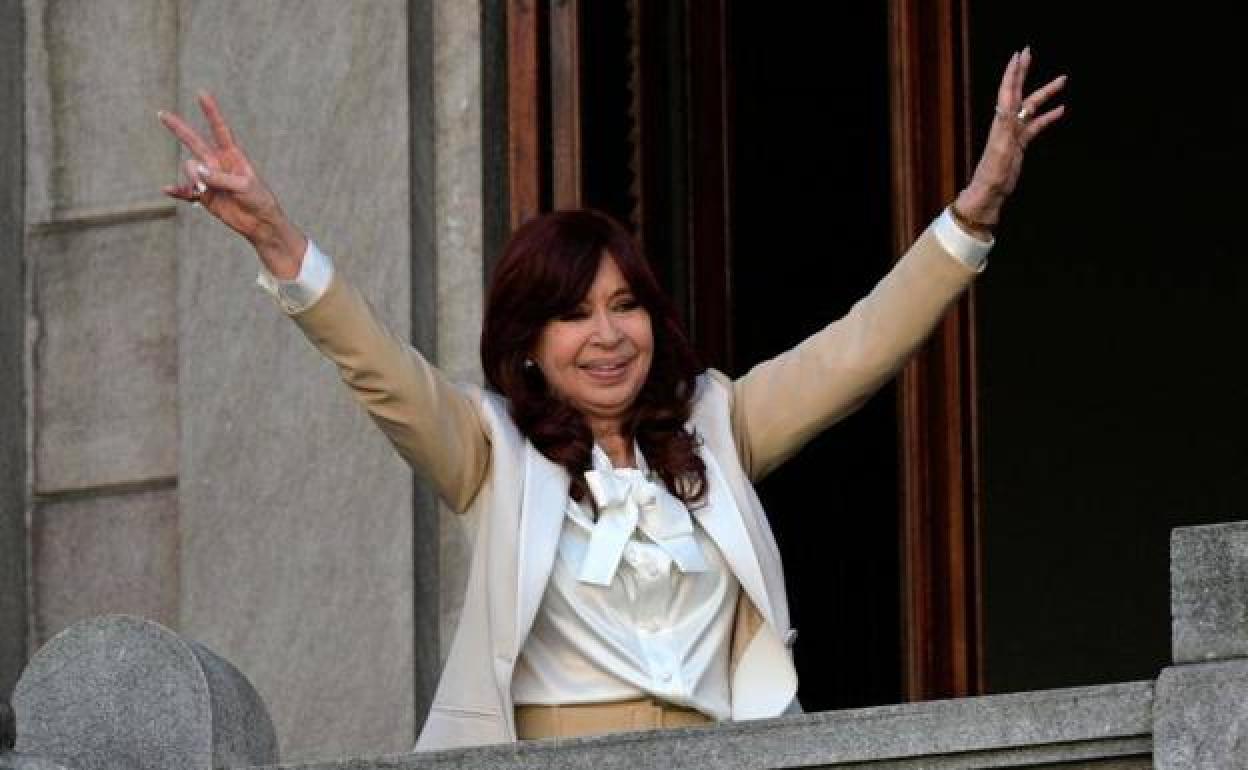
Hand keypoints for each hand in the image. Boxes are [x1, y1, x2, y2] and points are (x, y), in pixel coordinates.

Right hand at [159, 92, 306, 278]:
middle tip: (162, 114)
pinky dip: (177, 190)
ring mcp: (209, 179)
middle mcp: (218, 164)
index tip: (201, 94)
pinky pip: (185, 191)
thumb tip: (194, 169)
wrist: (260, 223)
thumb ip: (219, 177)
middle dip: (179, 129)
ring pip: (191, 170)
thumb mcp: (243, 186)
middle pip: (195, 142)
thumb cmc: (259, 199)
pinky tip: (166, 190)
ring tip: (207, 189)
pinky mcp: (203, 195)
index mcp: (232, 155)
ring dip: (196, 179)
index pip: (220, 129)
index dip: (211, 112)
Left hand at [956, 47, 1066, 228]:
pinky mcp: (1020, 143)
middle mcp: (1006, 122)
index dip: (1013, 72)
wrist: (990, 191)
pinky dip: (1048, 117)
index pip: (1008, 90)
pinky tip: (1061, 110)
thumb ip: (1005, 125)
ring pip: (1032, 107)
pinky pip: (1036, 125)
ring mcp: (1014, 132)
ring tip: (1063, 80)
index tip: (1019, 54)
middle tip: (1029, 52)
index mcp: (1001, 120)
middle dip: (1023, 71)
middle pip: (1018, 91)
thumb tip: (1008, 103)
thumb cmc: (993, 172)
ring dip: (1046, 93)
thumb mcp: (1000, 147)